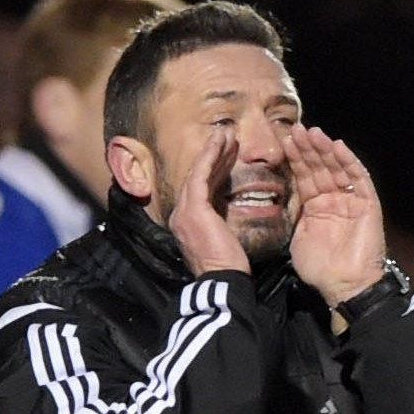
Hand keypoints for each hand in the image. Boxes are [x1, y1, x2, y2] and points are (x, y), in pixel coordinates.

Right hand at [168, 129, 250, 276]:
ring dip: (213, 151)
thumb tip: (232, 213)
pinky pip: (201, 175)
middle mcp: (181, 215)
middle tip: (228, 137)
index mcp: (188, 224)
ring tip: (226, 133)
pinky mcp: (194, 208)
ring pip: (198, 172)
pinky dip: (210, 155)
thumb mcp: (225, 240)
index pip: (201, 190)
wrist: (223, 280)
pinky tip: (220, 141)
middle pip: (197, 178)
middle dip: (214, 156)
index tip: (228, 154)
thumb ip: (223, 223)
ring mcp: (184, 211)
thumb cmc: (229, 268)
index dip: (214, 169)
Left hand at [283, 124, 387, 306]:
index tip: (283, 141)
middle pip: (319, 167)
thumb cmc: (320, 268)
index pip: (304, 176)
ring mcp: (351, 199)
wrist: (344, 285)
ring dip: (325, 149)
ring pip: (337, 167)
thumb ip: (292, 215)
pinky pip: (358, 178)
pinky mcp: (367, 203)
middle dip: (307, 148)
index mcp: (315, 206)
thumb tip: (276, 198)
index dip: (295, 159)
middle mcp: (333, 198)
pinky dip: (348, 161)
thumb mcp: (296, 238)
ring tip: (312, 132)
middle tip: (295, 129)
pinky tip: (336, 146)